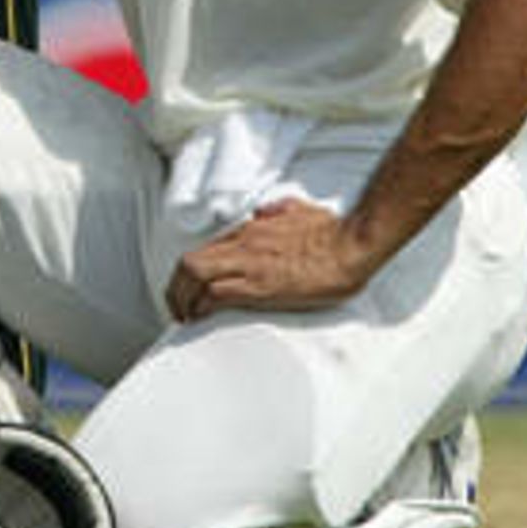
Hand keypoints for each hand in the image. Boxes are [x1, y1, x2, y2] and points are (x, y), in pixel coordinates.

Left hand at [165, 197, 374, 320]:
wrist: (351, 246)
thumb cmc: (333, 231)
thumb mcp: (301, 210)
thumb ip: (279, 210)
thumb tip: (265, 211)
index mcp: (253, 230)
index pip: (206, 249)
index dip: (191, 273)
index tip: (190, 290)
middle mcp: (245, 244)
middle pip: (190, 262)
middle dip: (175, 288)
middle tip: (177, 309)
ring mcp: (250, 264)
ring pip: (194, 275)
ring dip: (182, 299)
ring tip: (184, 317)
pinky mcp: (260, 286)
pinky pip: (216, 294)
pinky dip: (202, 306)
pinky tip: (202, 318)